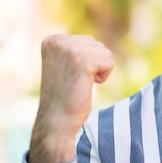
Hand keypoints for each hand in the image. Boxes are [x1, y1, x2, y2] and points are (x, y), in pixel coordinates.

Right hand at [28, 34, 114, 162]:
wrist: (56, 121)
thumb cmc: (63, 97)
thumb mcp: (65, 65)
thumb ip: (75, 49)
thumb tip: (94, 43)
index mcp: (52, 40)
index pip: (87, 41)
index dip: (86, 62)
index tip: (69, 76)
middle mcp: (58, 40)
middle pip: (97, 45)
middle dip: (93, 66)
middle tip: (75, 82)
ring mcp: (70, 49)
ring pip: (105, 53)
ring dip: (98, 72)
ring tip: (79, 84)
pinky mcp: (83, 60)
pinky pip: (109, 62)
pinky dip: (104, 76)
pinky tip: (86, 86)